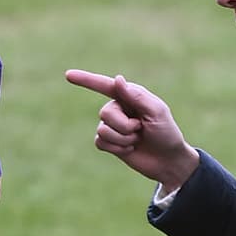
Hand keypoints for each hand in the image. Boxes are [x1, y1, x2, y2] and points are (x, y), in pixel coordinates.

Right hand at [66, 69, 198, 191]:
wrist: (168, 161)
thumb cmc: (166, 133)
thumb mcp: (157, 112)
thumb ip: (136, 96)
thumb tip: (117, 79)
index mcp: (129, 95)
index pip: (104, 85)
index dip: (86, 80)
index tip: (68, 75)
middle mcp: (118, 108)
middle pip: (105, 113)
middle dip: (124, 126)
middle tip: (141, 129)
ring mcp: (113, 126)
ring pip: (102, 130)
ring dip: (122, 139)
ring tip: (137, 140)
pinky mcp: (110, 143)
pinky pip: (100, 142)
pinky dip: (116, 148)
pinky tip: (129, 150)